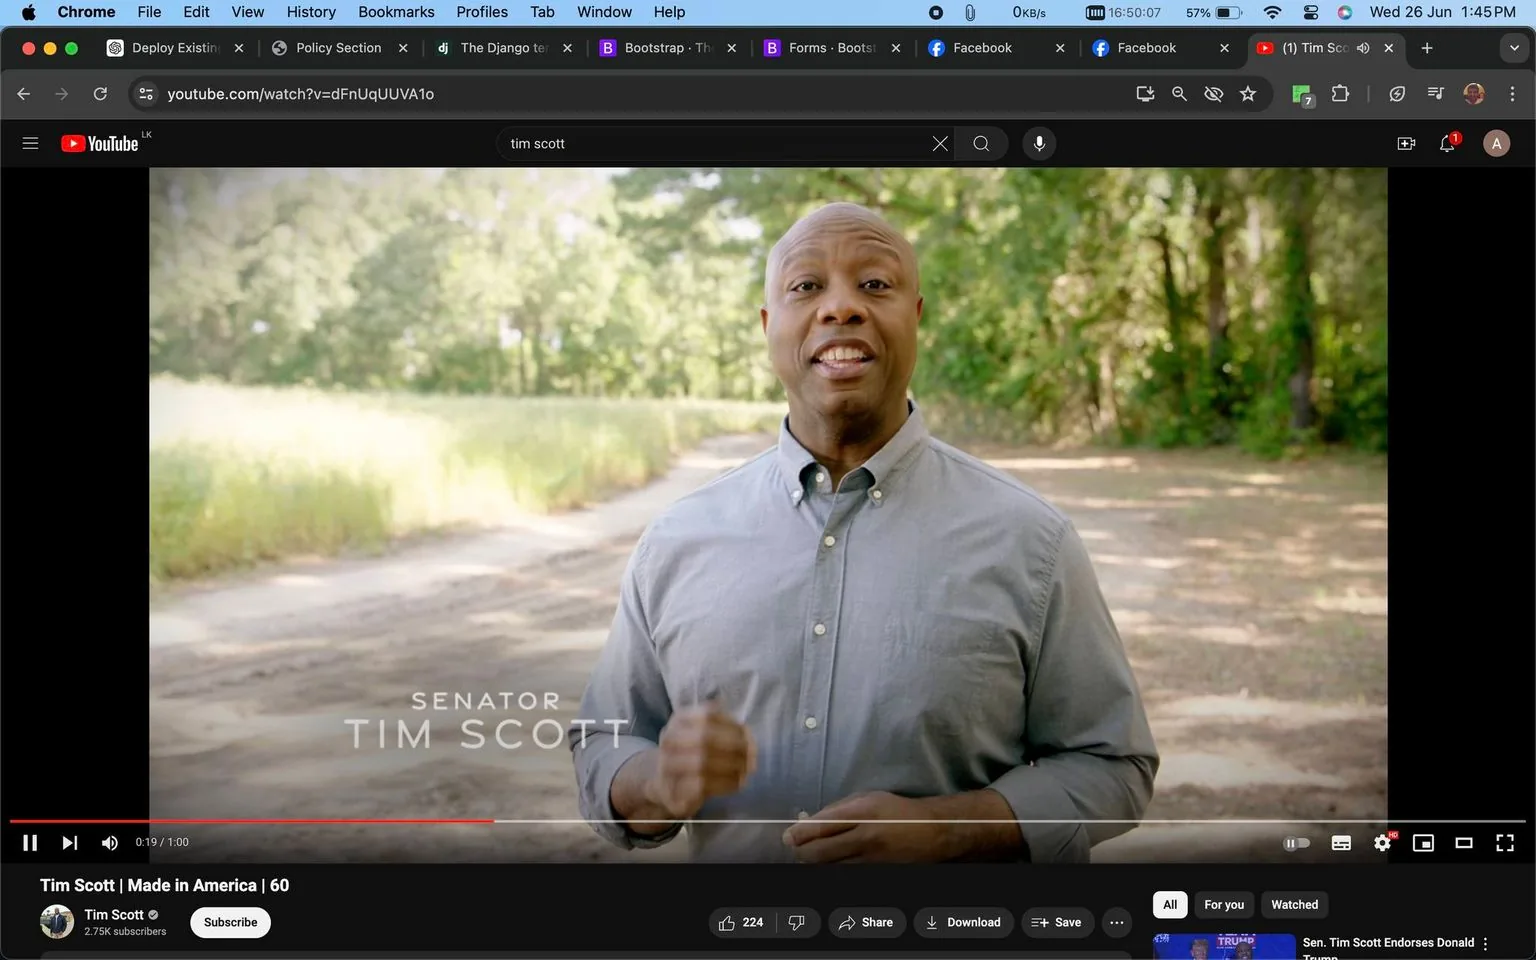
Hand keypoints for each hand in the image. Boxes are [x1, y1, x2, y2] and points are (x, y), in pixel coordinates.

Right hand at [642, 703, 756, 819]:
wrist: (666, 786)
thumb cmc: (692, 755)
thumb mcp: (702, 734)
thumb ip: (724, 728)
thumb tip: (745, 732)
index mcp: (679, 720)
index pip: (707, 716)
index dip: (731, 725)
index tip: (748, 734)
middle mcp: (669, 740)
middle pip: (704, 739)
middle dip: (734, 746)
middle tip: (752, 754)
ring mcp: (667, 766)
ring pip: (702, 763)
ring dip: (731, 766)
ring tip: (747, 768)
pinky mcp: (673, 789)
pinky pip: (701, 785)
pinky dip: (725, 783)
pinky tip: (738, 782)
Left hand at [783, 791, 956, 862]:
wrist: (931, 831)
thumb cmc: (897, 811)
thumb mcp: (868, 798)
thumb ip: (837, 810)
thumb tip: (808, 822)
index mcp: (863, 812)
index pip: (821, 826)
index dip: (799, 834)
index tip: (788, 836)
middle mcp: (865, 836)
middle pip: (820, 852)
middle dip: (802, 851)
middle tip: (795, 847)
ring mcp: (870, 859)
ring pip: (829, 867)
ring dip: (815, 862)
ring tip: (811, 854)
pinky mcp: (875, 872)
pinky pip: (844, 873)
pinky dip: (832, 869)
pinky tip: (829, 862)